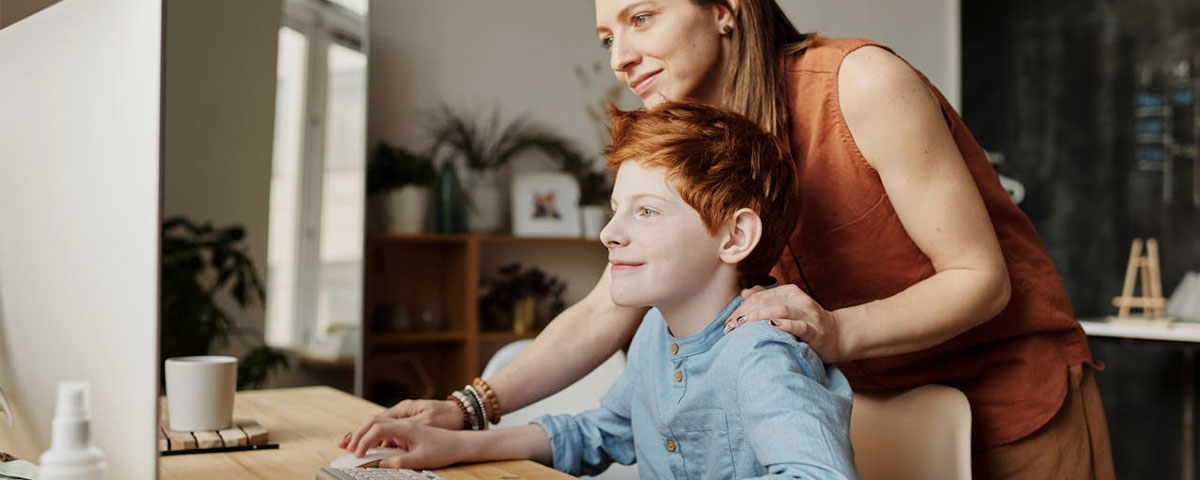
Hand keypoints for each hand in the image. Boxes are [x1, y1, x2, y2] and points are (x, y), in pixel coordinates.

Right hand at [345, 417, 463, 469]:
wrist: (460, 441)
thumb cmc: (443, 447)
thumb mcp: (422, 458)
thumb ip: (400, 461)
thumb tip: (380, 465)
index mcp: (407, 423)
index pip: (378, 427)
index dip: (364, 440)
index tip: (357, 454)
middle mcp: (404, 417)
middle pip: (374, 420)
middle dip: (358, 433)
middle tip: (345, 446)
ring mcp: (405, 420)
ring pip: (378, 424)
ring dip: (364, 433)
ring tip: (350, 445)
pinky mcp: (407, 427)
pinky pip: (386, 429)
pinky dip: (374, 436)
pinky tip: (368, 446)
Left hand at [724, 284, 850, 361]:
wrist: (838, 335)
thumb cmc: (807, 322)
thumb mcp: (787, 307)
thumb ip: (766, 298)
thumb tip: (744, 294)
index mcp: (789, 292)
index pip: (759, 296)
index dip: (741, 308)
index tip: (728, 323)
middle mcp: (798, 299)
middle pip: (766, 302)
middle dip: (745, 314)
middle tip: (730, 327)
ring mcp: (807, 314)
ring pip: (779, 310)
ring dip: (758, 317)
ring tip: (742, 325)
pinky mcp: (815, 331)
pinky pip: (799, 326)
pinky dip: (785, 325)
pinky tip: (772, 326)